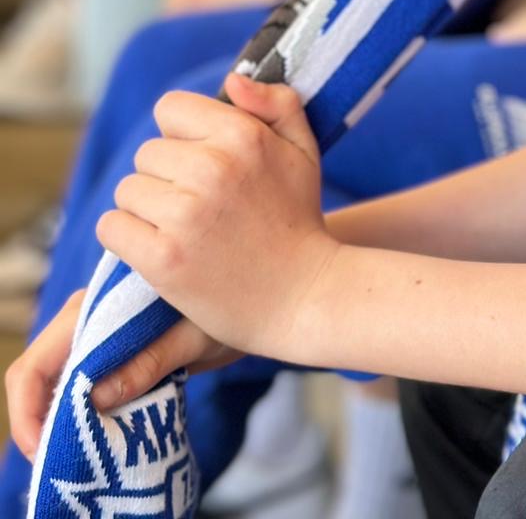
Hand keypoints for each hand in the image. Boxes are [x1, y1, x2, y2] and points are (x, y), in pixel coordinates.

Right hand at [5, 293, 234, 459]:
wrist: (269, 293)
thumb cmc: (237, 308)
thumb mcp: (196, 337)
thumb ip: (150, 361)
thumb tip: (95, 398)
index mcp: (104, 301)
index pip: (39, 360)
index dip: (29, 410)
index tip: (44, 450)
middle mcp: (94, 310)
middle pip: (41, 369)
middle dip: (39, 418)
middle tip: (59, 460)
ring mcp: (105, 325)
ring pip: (60, 375)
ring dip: (59, 412)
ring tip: (80, 450)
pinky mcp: (122, 340)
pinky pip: (87, 374)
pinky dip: (83, 403)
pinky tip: (99, 428)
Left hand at [97, 76, 340, 363]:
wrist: (303, 295)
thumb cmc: (299, 219)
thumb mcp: (303, 149)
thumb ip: (276, 102)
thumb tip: (231, 80)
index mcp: (242, 136)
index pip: (170, 109)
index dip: (182, 135)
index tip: (201, 162)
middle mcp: (212, 168)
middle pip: (147, 153)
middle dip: (165, 176)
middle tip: (197, 205)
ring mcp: (185, 215)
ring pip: (127, 190)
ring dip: (146, 209)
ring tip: (181, 229)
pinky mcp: (163, 258)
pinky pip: (112, 227)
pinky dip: (126, 237)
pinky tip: (157, 249)